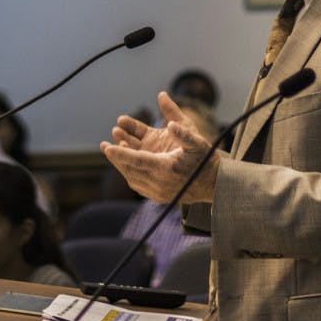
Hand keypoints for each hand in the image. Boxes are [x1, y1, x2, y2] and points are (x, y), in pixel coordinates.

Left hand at [100, 92, 220, 203]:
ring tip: (114, 152)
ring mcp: (158, 192)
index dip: (121, 154)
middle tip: (105, 145)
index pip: (137, 161)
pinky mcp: (159, 197)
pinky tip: (127, 165)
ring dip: (122, 165)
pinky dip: (131, 174)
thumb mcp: (198, 142)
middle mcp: (160, 183)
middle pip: (130, 170)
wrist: (216, 186)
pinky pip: (139, 185)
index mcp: (166, 169)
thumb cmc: (207, 161)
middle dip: (116, 158)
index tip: (108, 147)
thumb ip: (183, 131)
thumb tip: (170, 124)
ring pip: (133, 178)